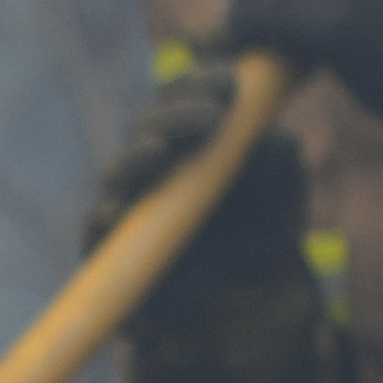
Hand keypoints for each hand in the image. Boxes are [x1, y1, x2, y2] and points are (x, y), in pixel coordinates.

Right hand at [90, 67, 315, 321]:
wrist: (249, 303)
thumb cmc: (264, 233)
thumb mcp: (284, 186)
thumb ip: (278, 153)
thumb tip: (269, 132)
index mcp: (188, 139)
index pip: (181, 99)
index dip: (198, 84)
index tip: (226, 78)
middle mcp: (152, 166)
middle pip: (147, 127)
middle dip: (174, 115)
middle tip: (208, 113)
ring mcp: (127, 206)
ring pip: (118, 172)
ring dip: (136, 157)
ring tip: (159, 150)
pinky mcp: (107, 251)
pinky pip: (98, 228)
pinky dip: (108, 215)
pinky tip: (122, 207)